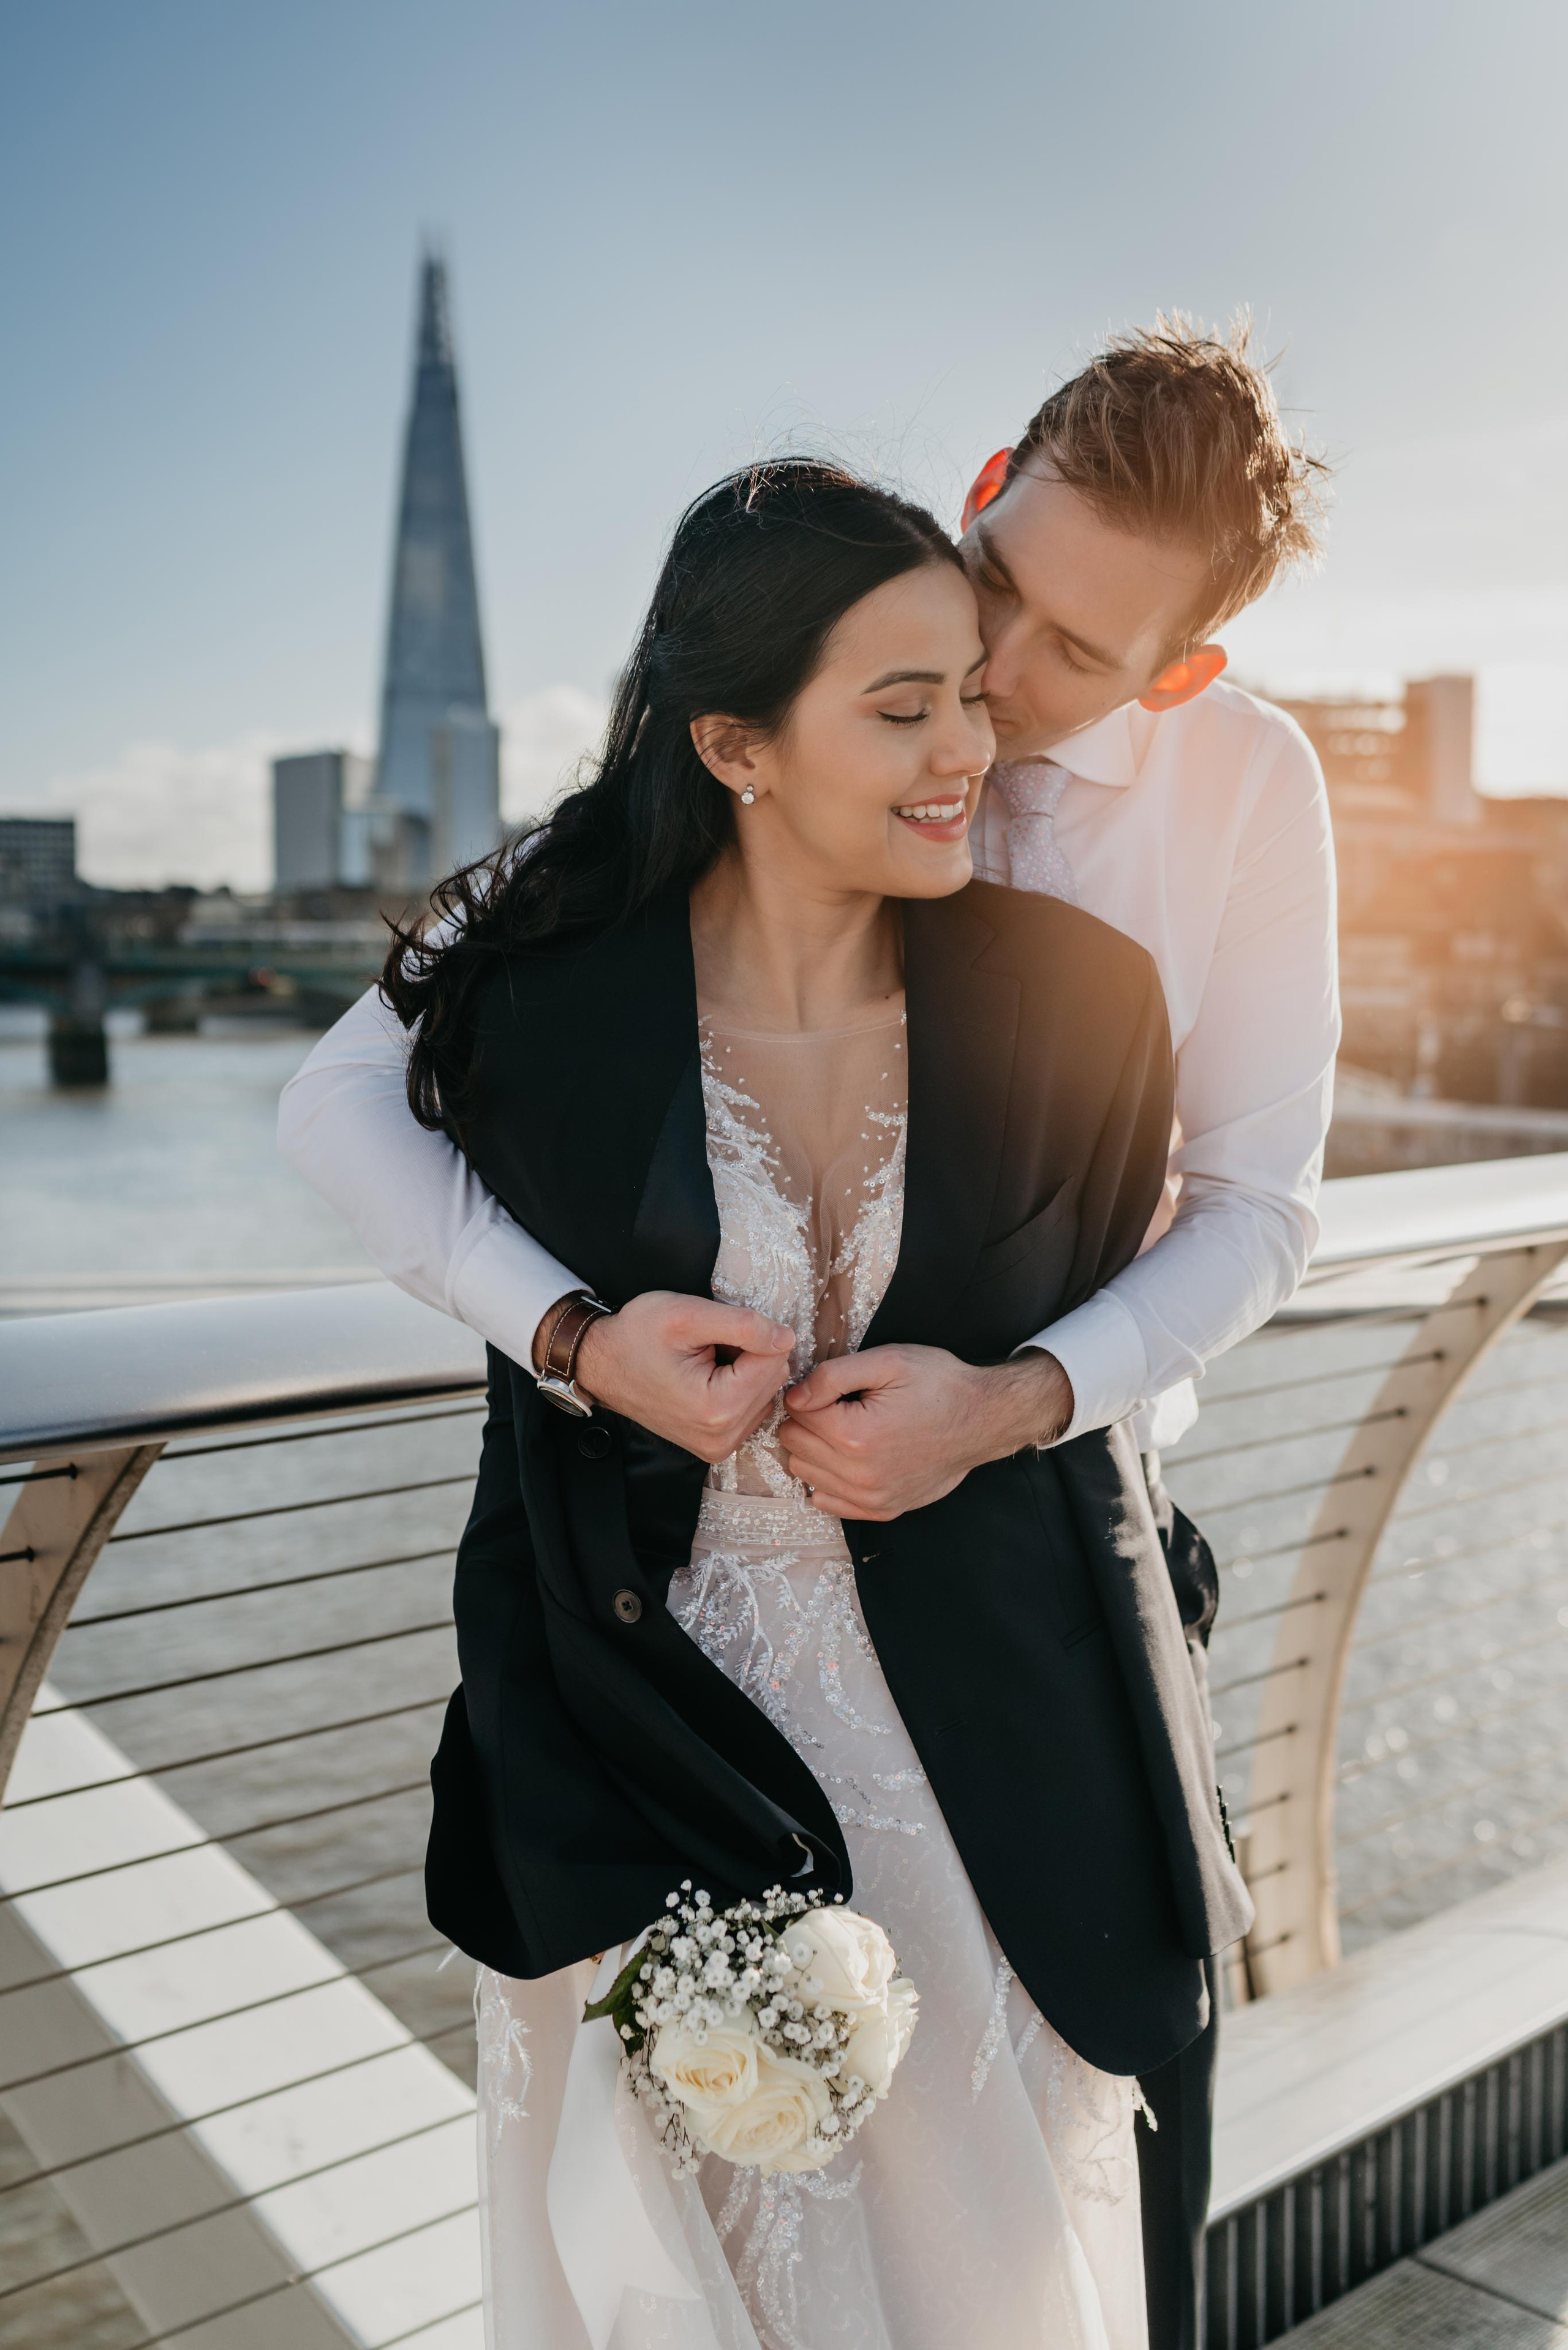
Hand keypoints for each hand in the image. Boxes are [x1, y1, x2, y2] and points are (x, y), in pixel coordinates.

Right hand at [535, 1291, 795, 1461]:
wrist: (601, 1363)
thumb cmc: (636, 1336)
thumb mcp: (688, 1315)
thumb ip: (745, 1325)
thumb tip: (787, 1338)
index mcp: (718, 1409)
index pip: (775, 1359)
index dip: (751, 1335)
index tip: (715, 1332)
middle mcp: (723, 1438)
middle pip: (774, 1378)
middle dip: (749, 1353)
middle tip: (706, 1346)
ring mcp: (720, 1446)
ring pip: (766, 1392)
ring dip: (744, 1369)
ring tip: (704, 1361)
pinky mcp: (717, 1445)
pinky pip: (752, 1406)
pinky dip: (737, 1385)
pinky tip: (706, 1376)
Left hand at [777, 1345, 1073, 1519]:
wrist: (984, 1419)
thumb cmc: (939, 1384)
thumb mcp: (887, 1361)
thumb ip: (831, 1376)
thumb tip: (793, 1397)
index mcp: (854, 1435)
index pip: (795, 1414)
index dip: (809, 1393)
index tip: (832, 1387)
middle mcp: (859, 1475)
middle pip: (794, 1445)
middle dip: (808, 1420)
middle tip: (837, 1405)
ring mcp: (871, 1498)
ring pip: (806, 1473)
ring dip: (815, 1449)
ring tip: (844, 1428)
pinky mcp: (883, 1509)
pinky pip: (828, 1501)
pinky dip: (829, 1478)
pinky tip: (849, 1457)